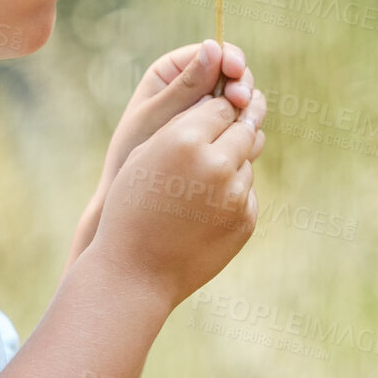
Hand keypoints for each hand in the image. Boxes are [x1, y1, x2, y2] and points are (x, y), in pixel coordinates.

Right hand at [90, 87, 267, 310]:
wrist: (135, 272)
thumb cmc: (130, 208)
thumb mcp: (145, 155)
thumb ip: (183, 126)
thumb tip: (222, 105)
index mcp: (186, 140)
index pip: (221, 107)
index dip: (215, 110)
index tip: (209, 116)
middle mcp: (217, 164)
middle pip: (245, 129)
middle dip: (235, 128)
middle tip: (221, 135)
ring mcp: (235, 195)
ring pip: (246, 163)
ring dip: (231, 164)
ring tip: (200, 183)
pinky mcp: (245, 220)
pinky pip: (246, 193)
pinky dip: (232, 195)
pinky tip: (204, 209)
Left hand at [94, 40, 253, 203]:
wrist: (134, 201)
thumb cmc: (131, 152)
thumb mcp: (156, 116)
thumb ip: (186, 86)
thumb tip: (213, 47)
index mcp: (174, 72)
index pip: (213, 54)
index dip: (230, 59)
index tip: (235, 71)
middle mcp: (196, 89)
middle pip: (235, 76)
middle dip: (242, 86)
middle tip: (242, 101)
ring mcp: (212, 114)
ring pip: (244, 104)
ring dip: (250, 111)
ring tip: (247, 124)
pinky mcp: (222, 138)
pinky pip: (244, 130)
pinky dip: (248, 135)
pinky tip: (246, 147)